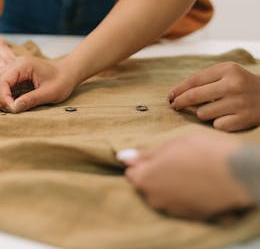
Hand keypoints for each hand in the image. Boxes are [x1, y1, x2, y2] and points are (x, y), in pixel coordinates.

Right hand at [0, 57, 77, 112]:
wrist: (67, 73)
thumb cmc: (62, 81)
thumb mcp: (51, 93)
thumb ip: (32, 99)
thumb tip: (13, 108)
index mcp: (22, 65)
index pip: (1, 81)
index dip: (3, 98)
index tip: (12, 110)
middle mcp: (13, 64)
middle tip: (10, 110)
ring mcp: (10, 69)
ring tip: (9, 107)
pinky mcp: (10, 76)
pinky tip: (9, 103)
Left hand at [118, 132, 253, 219]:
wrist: (240, 172)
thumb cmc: (205, 152)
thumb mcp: (173, 144)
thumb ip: (147, 154)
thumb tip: (122, 157)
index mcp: (145, 178)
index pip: (132, 174)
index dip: (143, 164)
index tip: (157, 158)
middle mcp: (153, 198)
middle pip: (145, 186)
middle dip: (154, 176)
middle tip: (175, 163)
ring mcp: (171, 210)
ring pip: (161, 196)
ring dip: (169, 187)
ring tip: (188, 174)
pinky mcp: (188, 217)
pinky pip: (177, 205)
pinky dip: (182, 197)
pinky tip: (196, 186)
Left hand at [168, 62, 259, 131]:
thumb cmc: (241, 85)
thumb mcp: (226, 73)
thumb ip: (202, 80)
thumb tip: (174, 94)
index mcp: (228, 70)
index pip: (194, 80)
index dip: (178, 90)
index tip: (169, 96)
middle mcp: (234, 85)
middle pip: (194, 96)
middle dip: (179, 102)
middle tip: (174, 106)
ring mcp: (240, 103)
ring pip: (203, 113)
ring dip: (203, 113)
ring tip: (215, 109)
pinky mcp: (244, 119)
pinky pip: (216, 125)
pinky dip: (217, 123)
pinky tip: (227, 117)